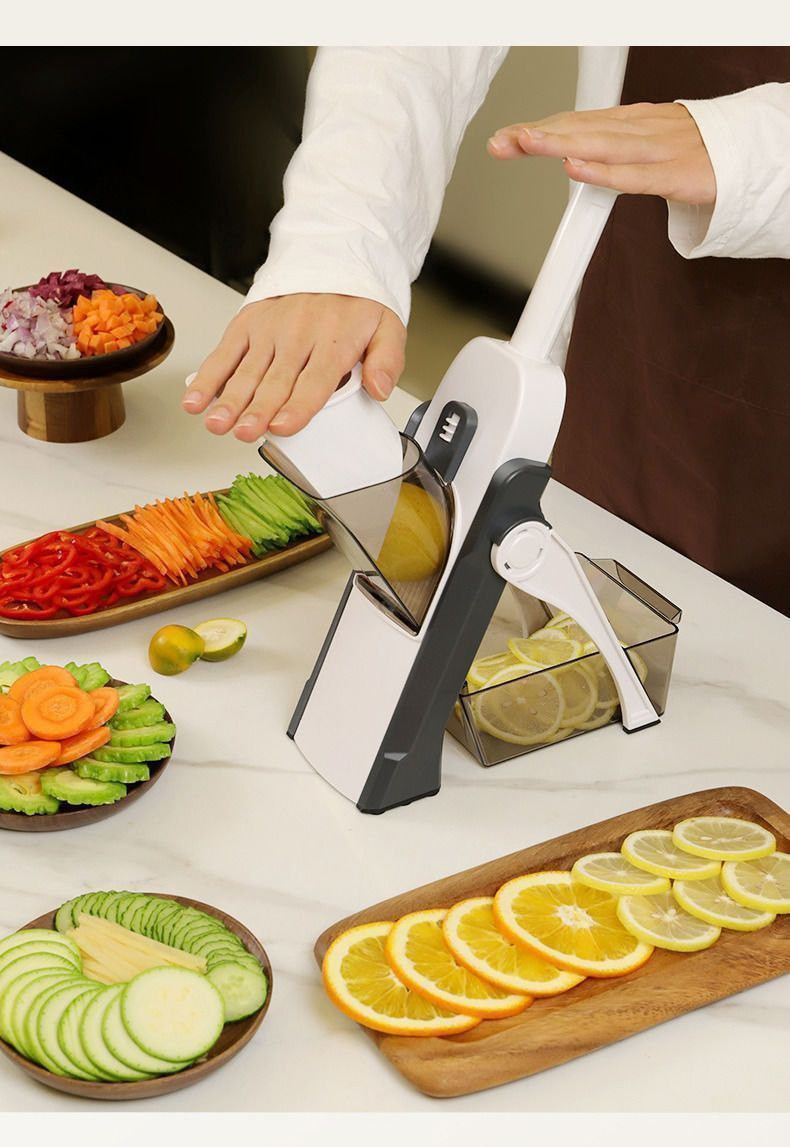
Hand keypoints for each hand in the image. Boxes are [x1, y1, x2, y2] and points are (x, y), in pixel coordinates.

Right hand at [182, 293, 406, 440]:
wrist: (331, 261)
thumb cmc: (355, 306)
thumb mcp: (388, 327)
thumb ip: (387, 360)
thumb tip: (380, 390)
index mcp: (334, 342)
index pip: (315, 380)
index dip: (298, 406)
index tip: (283, 426)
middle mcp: (298, 336)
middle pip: (276, 380)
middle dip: (258, 409)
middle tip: (243, 432)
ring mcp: (269, 330)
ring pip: (247, 371)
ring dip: (229, 400)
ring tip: (216, 424)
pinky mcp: (248, 325)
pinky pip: (224, 354)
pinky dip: (208, 378)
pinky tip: (195, 401)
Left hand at [487, 102, 715, 205]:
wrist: (754, 155)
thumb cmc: (698, 152)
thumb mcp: (649, 145)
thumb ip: (613, 150)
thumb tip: (574, 157)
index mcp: (632, 122)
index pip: (577, 124)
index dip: (540, 130)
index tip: (504, 140)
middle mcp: (641, 129)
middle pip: (582, 130)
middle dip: (540, 135)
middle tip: (503, 141)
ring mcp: (660, 149)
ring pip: (603, 145)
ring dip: (562, 144)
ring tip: (527, 143)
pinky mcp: (678, 174)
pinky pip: (636, 174)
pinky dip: (604, 171)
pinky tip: (577, 169)